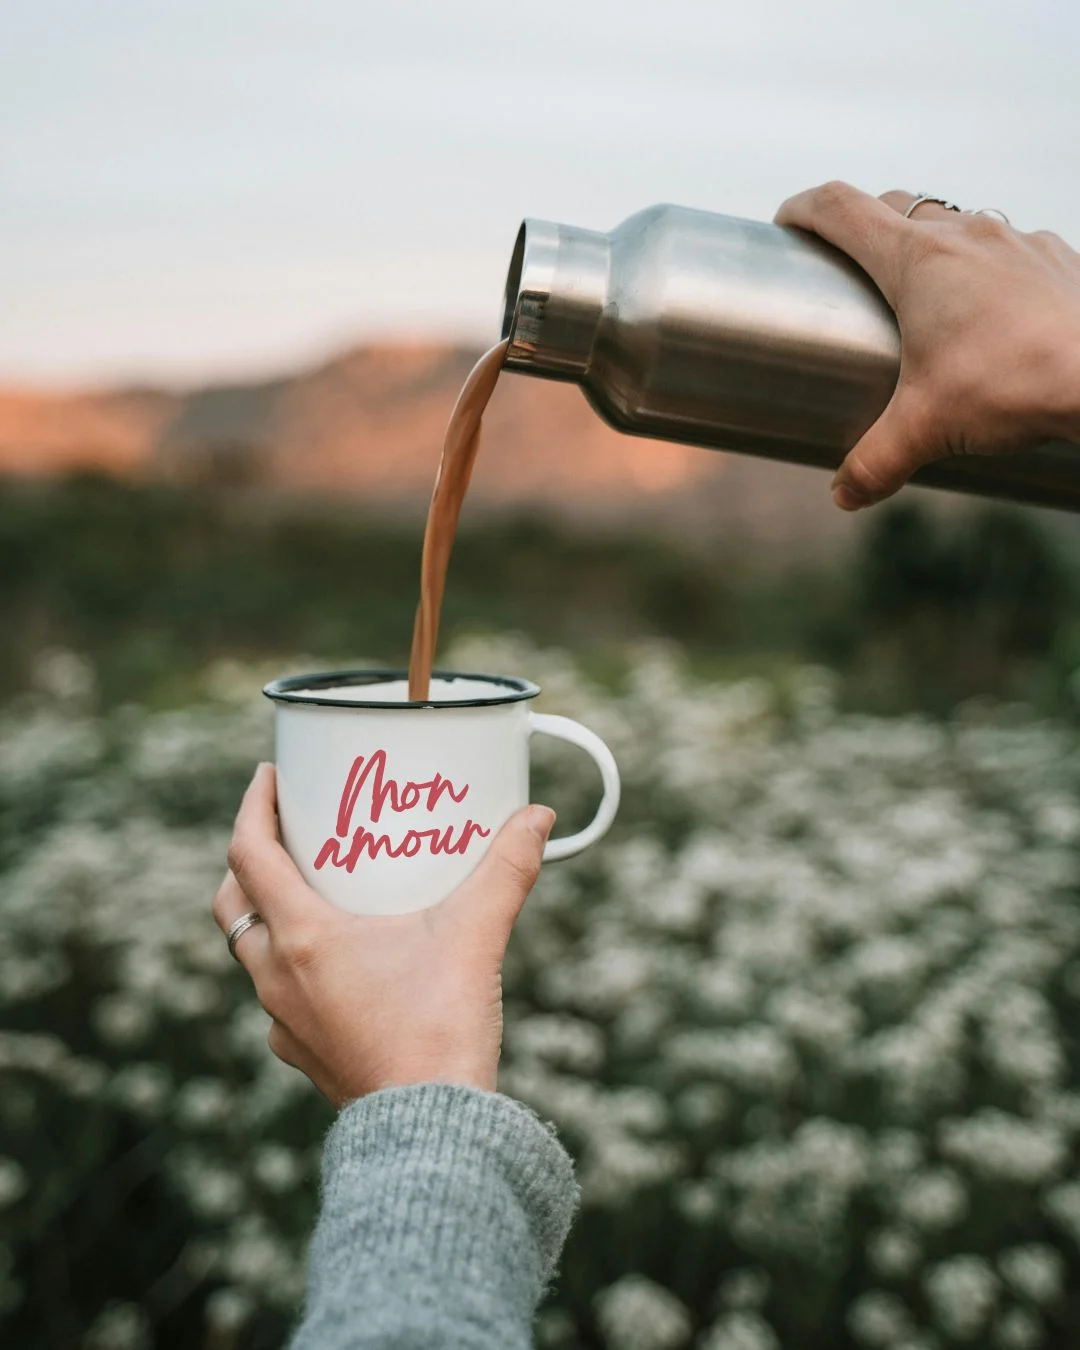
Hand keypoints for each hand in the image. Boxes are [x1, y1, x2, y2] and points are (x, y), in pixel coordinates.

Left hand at [212, 763, 554, 1106]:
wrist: (430, 1132)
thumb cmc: (440, 1031)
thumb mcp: (475, 936)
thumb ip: (506, 870)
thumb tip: (536, 817)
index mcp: (302, 938)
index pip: (248, 855)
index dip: (251, 807)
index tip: (267, 778)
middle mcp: (277, 977)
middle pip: (233, 905)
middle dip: (247, 862)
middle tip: (284, 835)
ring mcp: (285, 1021)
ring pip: (253, 954)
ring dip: (270, 917)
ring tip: (313, 895)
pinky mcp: (305, 1055)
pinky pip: (280, 999)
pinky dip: (295, 969)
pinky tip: (336, 967)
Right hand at [775, 182, 1079, 508]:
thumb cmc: (1012, 386)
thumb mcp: (927, 430)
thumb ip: (875, 462)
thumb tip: (844, 494)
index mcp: (916, 259)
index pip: (841, 208)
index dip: (804, 210)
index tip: (787, 225)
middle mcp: (965, 235)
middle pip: (894, 206)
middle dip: (862, 229)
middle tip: (846, 269)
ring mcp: (1016, 241)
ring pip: (955, 223)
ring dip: (929, 247)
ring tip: (922, 296)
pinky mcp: (1055, 259)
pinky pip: (1007, 248)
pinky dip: (984, 269)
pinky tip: (991, 312)